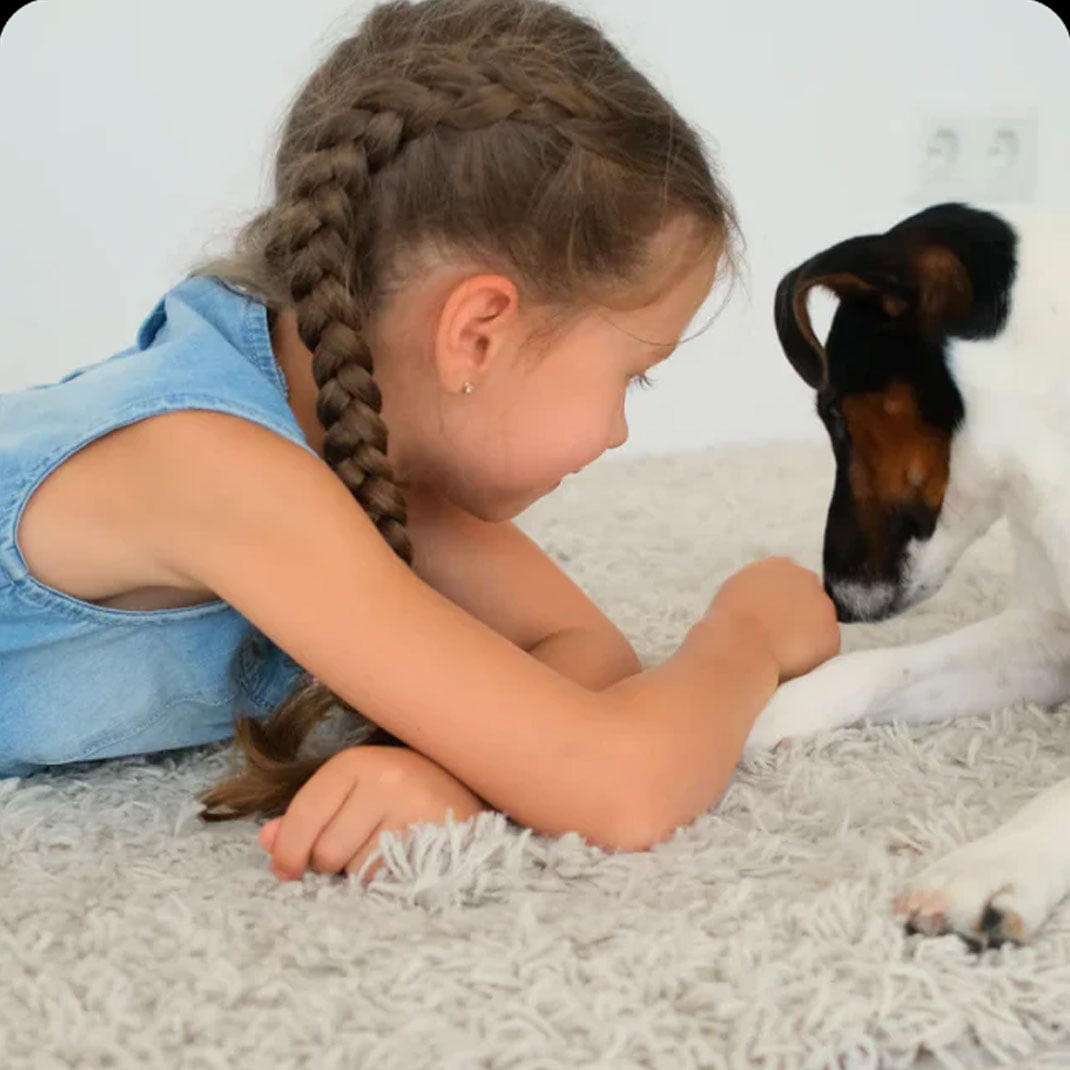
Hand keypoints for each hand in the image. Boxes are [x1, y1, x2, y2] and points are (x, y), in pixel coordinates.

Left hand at [257, 745, 488, 882]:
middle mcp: (386, 777)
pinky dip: (391, 881)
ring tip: (389, 851)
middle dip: (333, 863)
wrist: (477, 787)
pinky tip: (406, 862)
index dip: (288, 851)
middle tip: (358, 850)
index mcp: (356, 762)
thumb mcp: (353, 793)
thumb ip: (309, 816)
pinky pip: (391, 880)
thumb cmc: (403, 794)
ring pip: (359, 871)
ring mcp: (415, 808)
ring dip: (365, 873)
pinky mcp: (438, 839)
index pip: (304, 814)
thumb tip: (267, 840)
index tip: (286, 871)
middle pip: (327, 851)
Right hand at [707, 556, 839, 680]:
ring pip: (819, 623)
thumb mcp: (734, 592)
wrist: (741, 645)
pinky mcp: (832, 635)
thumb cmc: (729, 623)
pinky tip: (792, 662)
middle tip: (777, 636)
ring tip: (781, 652)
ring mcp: (823, 607)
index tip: (771, 616)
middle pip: (808, 598)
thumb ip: (756, 590)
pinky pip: (825, 647)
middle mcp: (805, 580)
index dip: (780, 601)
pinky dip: (812, 657)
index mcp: (778, 567)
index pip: (787, 581)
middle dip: (798, 616)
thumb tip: (760, 602)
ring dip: (806, 636)